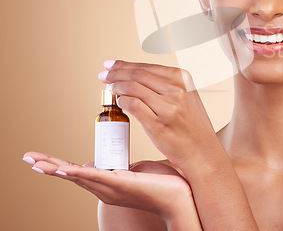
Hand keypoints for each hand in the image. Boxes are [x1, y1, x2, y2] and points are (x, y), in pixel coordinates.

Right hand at [22, 152, 197, 220]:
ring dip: (56, 169)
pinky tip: (64, 169)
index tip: (40, 159)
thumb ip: (118, 168)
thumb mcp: (135, 171)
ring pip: (79, 177)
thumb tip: (101, 163)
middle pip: (72, 176)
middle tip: (28, 158)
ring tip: (37, 163)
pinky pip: (96, 178)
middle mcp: (106, 188)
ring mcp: (112, 188)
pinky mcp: (122, 184)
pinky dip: (79, 173)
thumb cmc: (163, 184)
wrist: (182, 196)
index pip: (78, 172)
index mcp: (109, 183)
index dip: (58, 166)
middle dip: (49, 167)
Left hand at [98, 60, 222, 173]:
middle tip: (103, 75)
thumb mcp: (187, 97)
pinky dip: (122, 101)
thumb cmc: (192, 126)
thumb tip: (136, 77)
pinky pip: (132, 105)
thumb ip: (166, 85)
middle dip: (116, 73)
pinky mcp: (158, 124)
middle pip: (137, 75)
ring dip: (116, 86)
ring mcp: (168, 107)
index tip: (111, 65)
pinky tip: (119, 102)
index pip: (147, 67)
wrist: (202, 152)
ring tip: (109, 89)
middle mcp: (176, 90)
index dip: (125, 65)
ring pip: (133, 88)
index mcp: (183, 79)